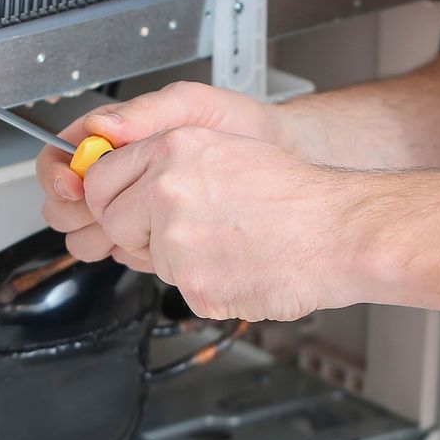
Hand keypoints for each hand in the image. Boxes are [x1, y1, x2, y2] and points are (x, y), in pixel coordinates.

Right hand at [39, 81, 294, 260]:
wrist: (277, 158)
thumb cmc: (237, 126)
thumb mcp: (192, 106)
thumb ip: (146, 113)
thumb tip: (101, 126)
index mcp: (115, 138)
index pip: (59, 156)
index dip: (57, 174)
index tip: (72, 185)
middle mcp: (118, 174)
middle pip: (63, 203)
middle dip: (76, 212)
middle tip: (104, 211)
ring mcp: (132, 208)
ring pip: (85, 235)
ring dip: (101, 236)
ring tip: (136, 226)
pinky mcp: (150, 236)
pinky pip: (121, 253)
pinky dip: (133, 251)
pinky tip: (158, 241)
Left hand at [78, 126, 364, 321]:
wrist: (339, 231)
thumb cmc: (296, 195)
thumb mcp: (225, 149)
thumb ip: (167, 163)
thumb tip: (123, 183)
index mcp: (174, 149)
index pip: (100, 178)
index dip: (110, 198)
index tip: (123, 207)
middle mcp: (168, 189)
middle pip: (112, 222)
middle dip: (138, 233)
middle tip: (187, 230)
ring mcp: (177, 239)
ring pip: (148, 259)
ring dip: (180, 259)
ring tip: (230, 243)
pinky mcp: (194, 283)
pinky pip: (180, 289)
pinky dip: (209, 285)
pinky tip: (242, 265)